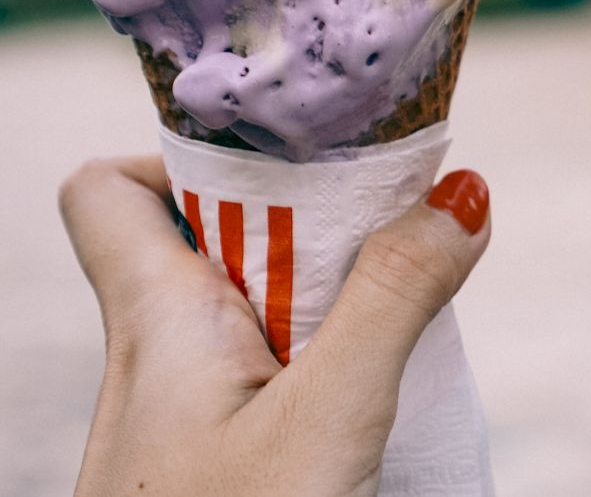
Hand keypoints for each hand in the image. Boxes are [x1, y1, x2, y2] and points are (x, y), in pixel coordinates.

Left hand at [60, 156, 489, 495]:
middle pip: (203, 235)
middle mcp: (155, 359)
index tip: (279, 156)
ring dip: (326, 292)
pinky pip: (269, 372)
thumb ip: (394, 298)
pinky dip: (327, 355)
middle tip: (382, 230)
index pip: (106, 189)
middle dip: (298, 219)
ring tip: (398, 302)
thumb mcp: (330, 419)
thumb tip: (461, 192)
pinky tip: (378, 384)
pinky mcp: (220, 460)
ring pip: (248, 307)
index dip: (178, 151)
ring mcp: (184, 416)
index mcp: (153, 322)